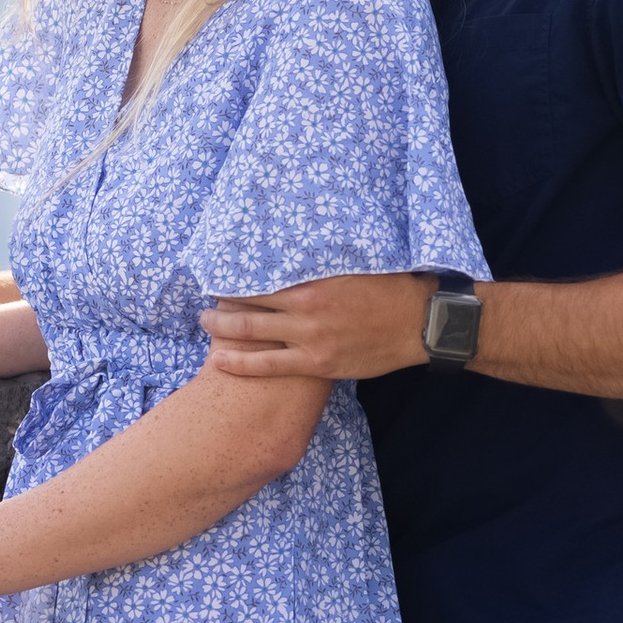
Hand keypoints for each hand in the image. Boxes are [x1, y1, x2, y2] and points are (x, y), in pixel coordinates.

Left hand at [201, 272, 435, 382]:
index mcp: (314, 279)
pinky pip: (269, 365)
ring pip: (251, 333)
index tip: (219, 273)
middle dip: (220, 302)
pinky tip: (221, 359)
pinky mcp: (316, 363)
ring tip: (204, 323)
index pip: (262, 276)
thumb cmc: (390, 290)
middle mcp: (306, 307)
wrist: (419, 323)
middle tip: (203, 300)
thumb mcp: (353, 268)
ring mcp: (309, 337)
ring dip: (222, 328)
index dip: (236, 276)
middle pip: (248, 302)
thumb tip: (297, 257)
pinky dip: (241, 362)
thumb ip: (321, 269)